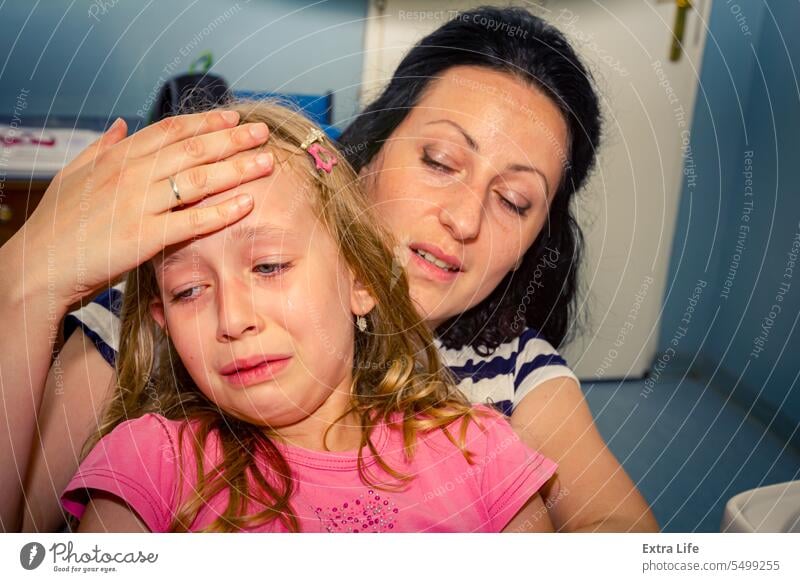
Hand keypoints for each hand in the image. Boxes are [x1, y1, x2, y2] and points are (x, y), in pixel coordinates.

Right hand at [12, 110, 272, 307]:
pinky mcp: (144, 237)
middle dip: (232, 139)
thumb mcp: (74, 174)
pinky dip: (222, 211)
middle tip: (262, 132)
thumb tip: (123, 124)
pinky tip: (247, 203)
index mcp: (117, 157)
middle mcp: (131, 175)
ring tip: (267, 162)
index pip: (170, 131)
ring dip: (237, 168)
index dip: (205, 122)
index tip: (233, 118)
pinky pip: (193, 221)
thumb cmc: (57, 223)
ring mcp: (138, 205)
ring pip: (199, 180)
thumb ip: (102, 147)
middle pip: (193, 149)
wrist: (39, 266)